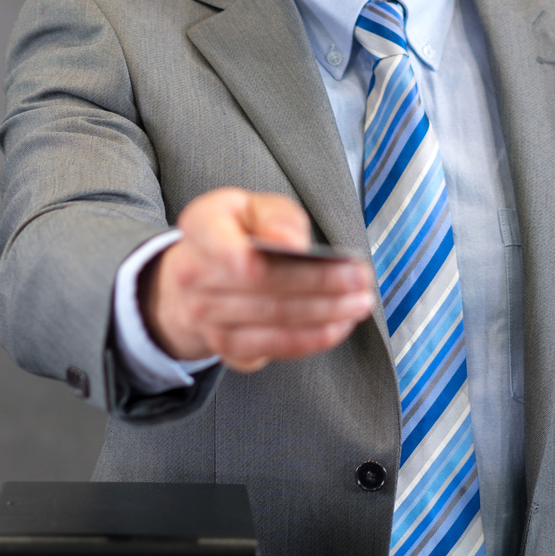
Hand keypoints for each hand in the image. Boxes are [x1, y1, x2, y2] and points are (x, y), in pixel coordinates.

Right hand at [141, 188, 375, 372]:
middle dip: (321, 285)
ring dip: (323, 315)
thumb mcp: (250, 206)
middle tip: (360, 280)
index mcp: (200, 230)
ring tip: (358, 303)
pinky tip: (337, 326)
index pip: (234, 252)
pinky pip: (272, 349)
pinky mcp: (226, 348)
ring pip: (272, 322)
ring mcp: (206, 318)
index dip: (277, 262)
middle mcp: (193, 277)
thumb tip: (291, 242)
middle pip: (264, 288)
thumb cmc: (232, 233)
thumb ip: (275, 215)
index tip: (321, 257)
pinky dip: (310, 340)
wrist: (194, 276)